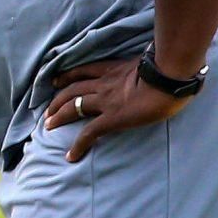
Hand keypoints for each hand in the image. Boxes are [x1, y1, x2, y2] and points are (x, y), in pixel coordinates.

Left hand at [43, 58, 189, 161]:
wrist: (170, 77)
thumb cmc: (170, 68)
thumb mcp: (152, 62)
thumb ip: (147, 66)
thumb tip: (157, 68)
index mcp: (114, 69)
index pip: (85, 71)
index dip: (68, 76)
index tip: (57, 80)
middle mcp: (105, 84)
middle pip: (72, 90)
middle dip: (57, 100)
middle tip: (47, 111)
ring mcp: (106, 101)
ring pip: (73, 107)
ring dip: (59, 116)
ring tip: (48, 126)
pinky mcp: (112, 118)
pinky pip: (89, 133)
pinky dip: (78, 145)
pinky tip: (71, 156)